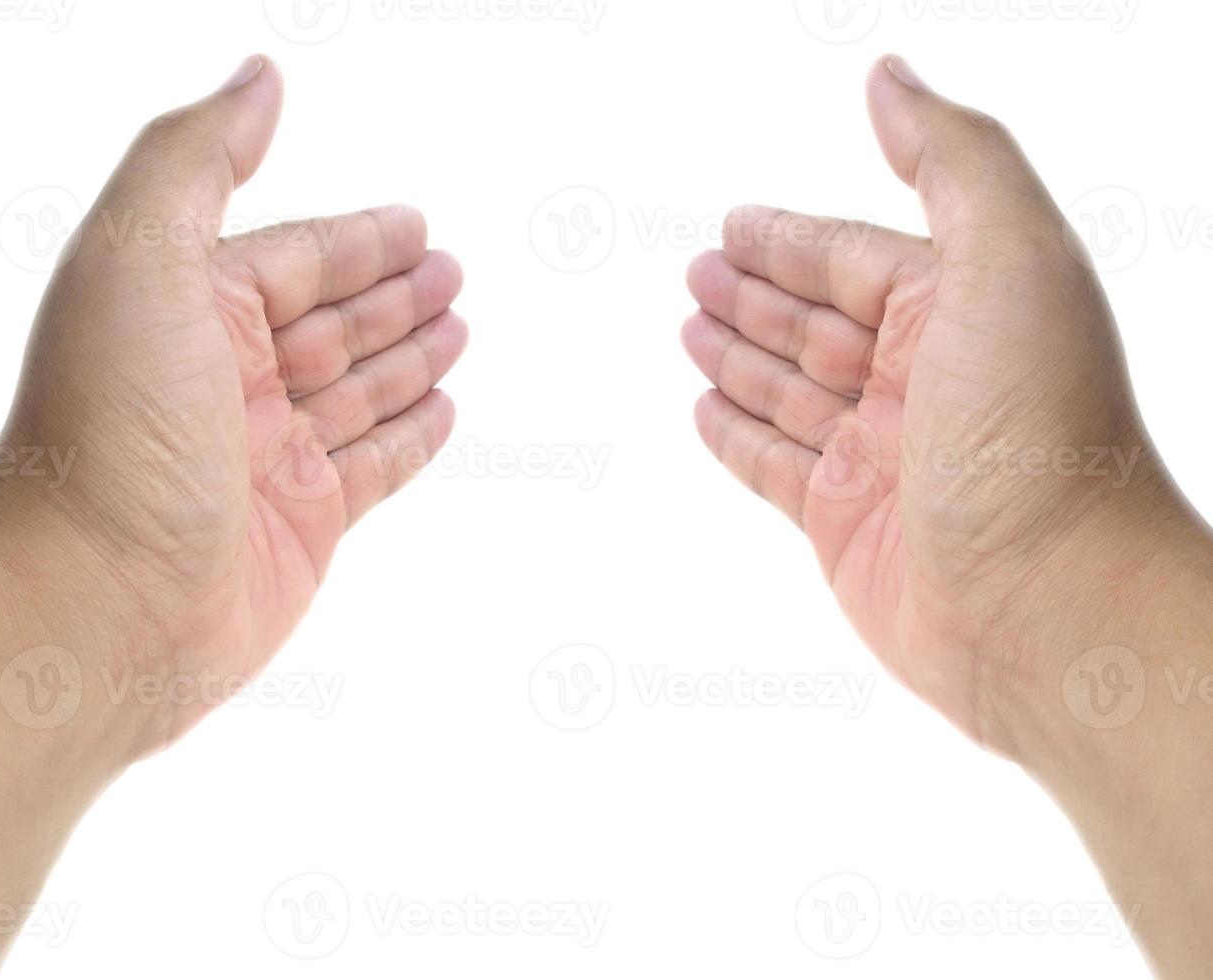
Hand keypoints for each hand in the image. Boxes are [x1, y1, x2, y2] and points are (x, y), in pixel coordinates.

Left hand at [0, 55, 466, 751]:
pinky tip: (444, 409)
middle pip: (330, 322)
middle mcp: (226, 381)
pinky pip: (374, 468)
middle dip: (392, 293)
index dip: (357, 240)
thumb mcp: (139, 259)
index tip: (416, 225)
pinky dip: (410, 436)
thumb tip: (262, 78)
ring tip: (460, 328)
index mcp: (186, 312)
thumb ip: (198, 158)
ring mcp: (268, 458)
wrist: (100, 607)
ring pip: (357, 391)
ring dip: (409, 356)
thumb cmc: (110, 432)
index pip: (290, 259)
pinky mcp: (304, 527)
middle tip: (453, 271)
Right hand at [684, 56, 1190, 754]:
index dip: (793, 239)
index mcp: (962, 312)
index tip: (734, 224)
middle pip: (819, 323)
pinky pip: (774, 468)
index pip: (858, 259)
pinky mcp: (846, 527)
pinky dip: (738, 436)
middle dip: (758, 294)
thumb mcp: (1009, 261)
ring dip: (740, 357)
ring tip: (690, 328)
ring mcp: (881, 458)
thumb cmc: (1038, 435)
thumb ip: (950, 160)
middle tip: (698, 272)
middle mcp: (922, 382)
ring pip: (792, 392)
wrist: (1050, 608)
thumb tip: (888, 78)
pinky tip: (705, 410)